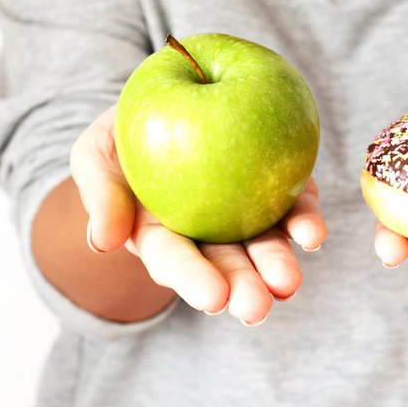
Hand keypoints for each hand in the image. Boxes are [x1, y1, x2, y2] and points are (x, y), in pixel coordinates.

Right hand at [70, 106, 326, 324]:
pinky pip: (293, 208)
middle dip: (242, 288)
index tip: (213, 297)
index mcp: (162, 237)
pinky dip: (304, 222)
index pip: (174, 261)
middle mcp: (207, 235)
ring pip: (264, 246)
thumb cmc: (123, 133)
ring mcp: (245, 215)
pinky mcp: (276, 191)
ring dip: (277, 265)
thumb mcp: (96, 154)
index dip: (193, 279)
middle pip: (225, 265)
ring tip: (288, 284)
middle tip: (255, 307)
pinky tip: (312, 234)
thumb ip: (99, 195)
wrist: (171, 99)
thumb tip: (103, 242)